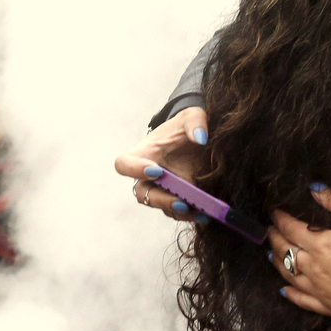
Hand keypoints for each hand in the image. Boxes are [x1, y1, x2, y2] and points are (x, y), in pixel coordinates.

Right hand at [114, 106, 208, 221]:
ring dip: (178, 211)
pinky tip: (206, 213)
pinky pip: (177, 212)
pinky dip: (190, 215)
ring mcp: (162, 189)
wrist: (200, 139)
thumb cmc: (187, 126)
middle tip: (181, 201)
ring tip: (199, 211)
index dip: (134, 170)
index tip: (157, 171)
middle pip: (142, 194)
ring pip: (161, 206)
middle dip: (160, 200)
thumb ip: (195, 122)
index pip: (124, 164)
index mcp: (143, 154)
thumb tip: (201, 138)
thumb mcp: (193, 116)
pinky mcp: (176, 198)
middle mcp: (147, 175)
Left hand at [269, 186, 330, 325]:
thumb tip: (315, 190)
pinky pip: (303, 301)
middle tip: (269, 231)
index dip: (280, 219)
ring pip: (289, 276)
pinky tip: (284, 290)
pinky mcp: (329, 307)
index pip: (291, 228)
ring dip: (277, 263)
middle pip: (285, 252)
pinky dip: (290, 294)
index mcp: (320, 244)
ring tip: (271, 254)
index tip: (274, 213)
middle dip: (274, 238)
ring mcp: (319, 290)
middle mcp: (313, 268)